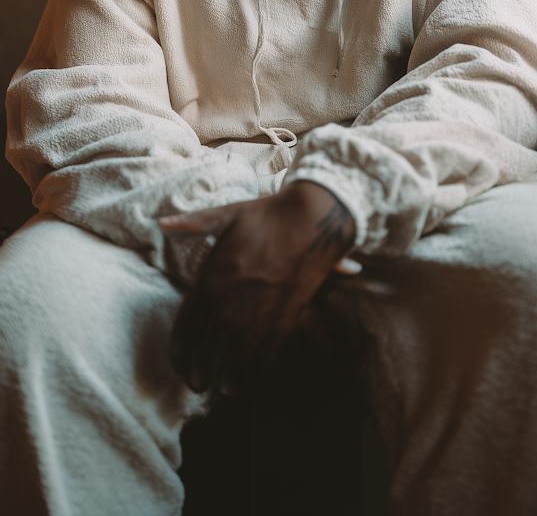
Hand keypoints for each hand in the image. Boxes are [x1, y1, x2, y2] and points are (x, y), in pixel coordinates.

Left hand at [159, 181, 355, 394]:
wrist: (311, 223)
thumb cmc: (266, 218)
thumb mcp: (225, 216)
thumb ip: (192, 225)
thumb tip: (161, 223)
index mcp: (209, 283)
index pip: (183, 332)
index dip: (178, 355)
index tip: (178, 364)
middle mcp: (229, 306)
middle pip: (203, 354)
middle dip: (196, 373)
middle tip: (195, 381)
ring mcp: (256, 319)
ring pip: (230, 363)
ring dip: (220, 379)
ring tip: (216, 384)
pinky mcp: (281, 325)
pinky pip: (260, 361)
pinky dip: (247, 377)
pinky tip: (240, 382)